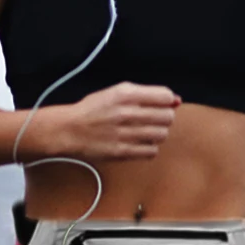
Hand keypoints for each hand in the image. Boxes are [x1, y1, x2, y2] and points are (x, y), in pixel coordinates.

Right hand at [51, 83, 180, 160]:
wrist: (69, 129)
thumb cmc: (93, 110)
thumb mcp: (117, 92)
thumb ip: (146, 94)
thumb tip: (175, 99)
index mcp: (125, 94)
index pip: (165, 97)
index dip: (167, 102)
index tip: (162, 106)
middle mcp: (126, 112)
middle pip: (167, 117)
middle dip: (164, 118)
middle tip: (154, 120)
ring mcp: (125, 133)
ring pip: (162, 135)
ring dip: (158, 134)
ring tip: (146, 132)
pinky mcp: (122, 151)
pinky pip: (151, 152)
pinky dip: (149, 148)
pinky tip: (140, 144)